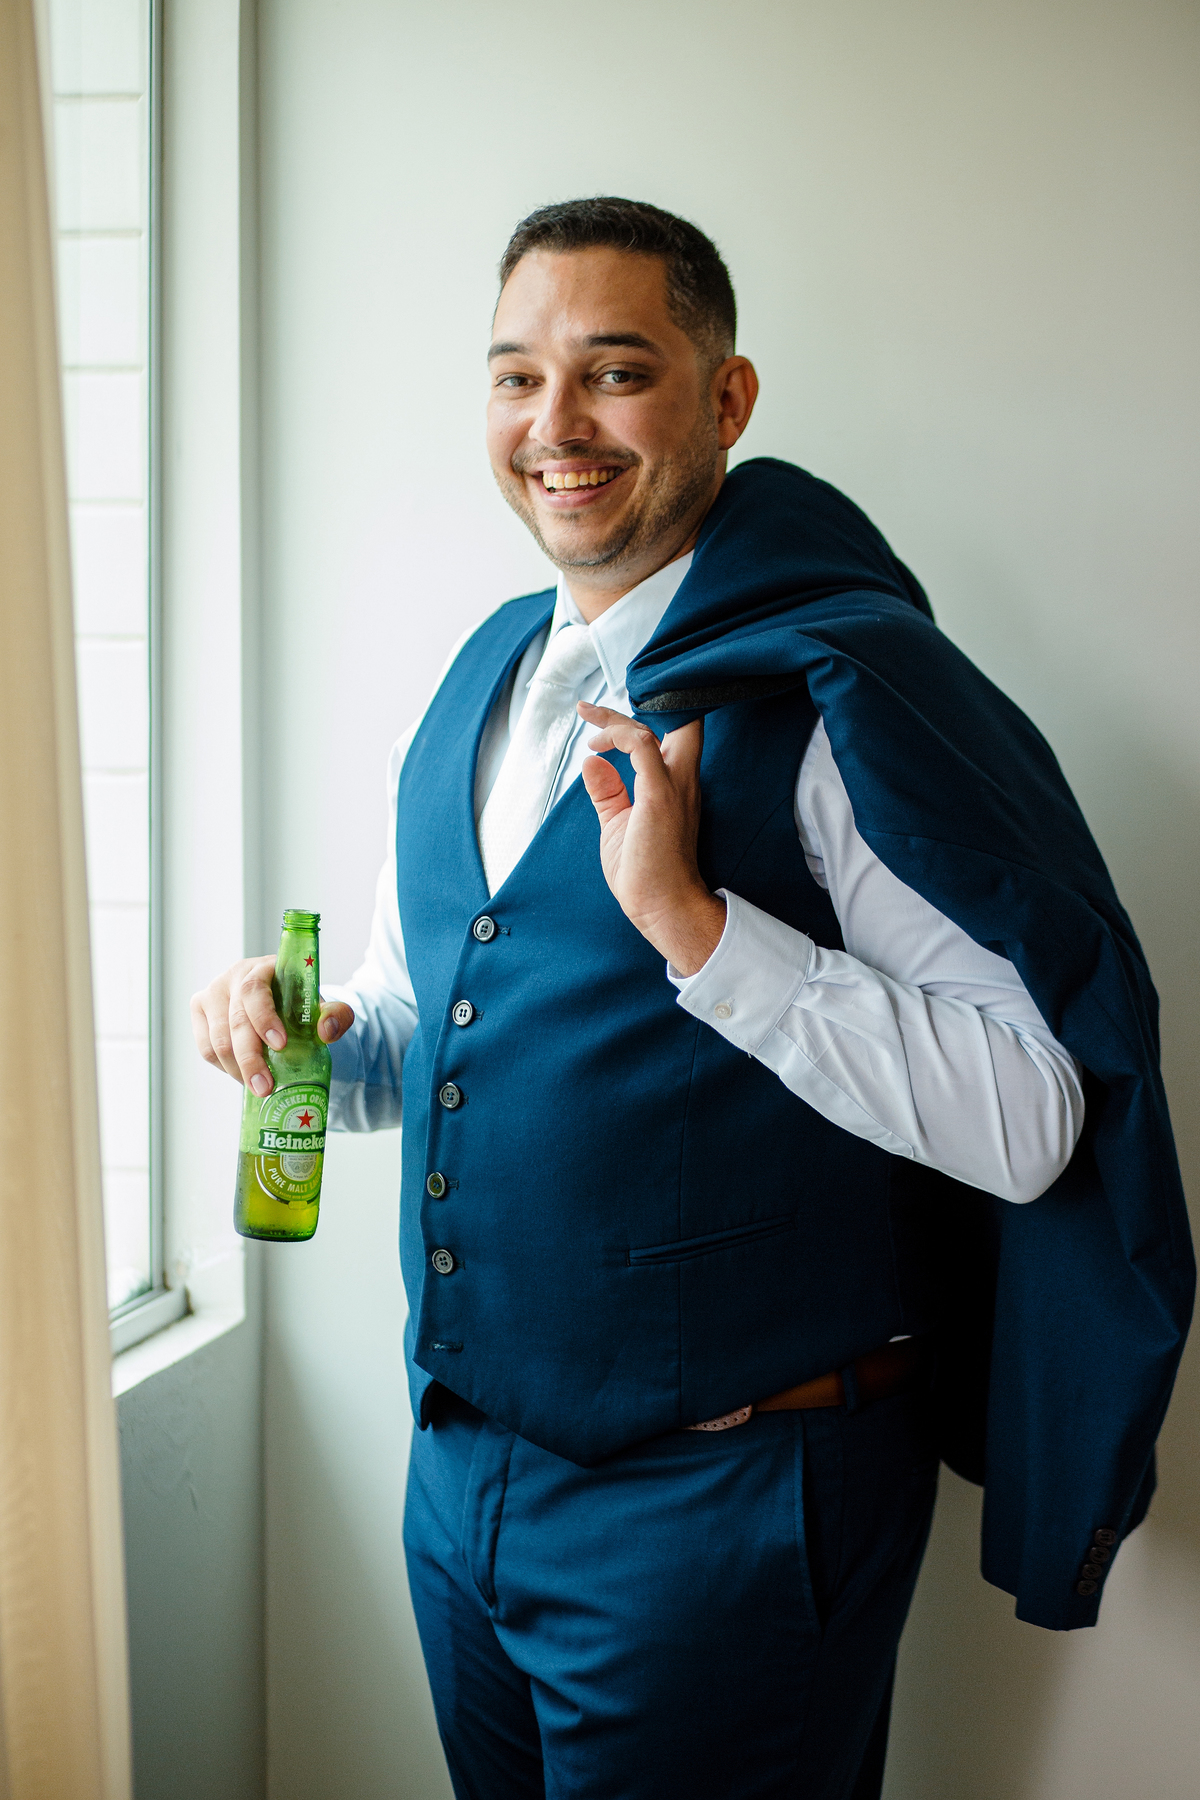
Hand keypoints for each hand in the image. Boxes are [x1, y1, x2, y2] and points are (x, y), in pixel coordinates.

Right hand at [190, 957, 353, 1095]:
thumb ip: (336, 1015)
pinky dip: (225, 1066)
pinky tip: (244, 1074)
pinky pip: (206, 1047)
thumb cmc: (299, 1002)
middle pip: (234, 1021)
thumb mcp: (323, 1006)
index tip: (281, 1044)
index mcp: (265, 967)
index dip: (264, 1018)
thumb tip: (326, 1031)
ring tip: (258, 1086)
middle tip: (265, 1087)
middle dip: (250, 1059)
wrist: (279, 1000)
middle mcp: (234, 976)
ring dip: (237, 1069)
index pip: (254, 990)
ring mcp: (212, 993)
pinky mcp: (200, 1011)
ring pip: (217, 1039)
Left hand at [578, 702, 725, 976]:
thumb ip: (608, 792)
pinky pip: (642, 745)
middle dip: (638, 703)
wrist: (663, 908)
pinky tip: (598, 746)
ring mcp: (675, 786)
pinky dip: (619, 735)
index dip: (636, 719)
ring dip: (618, 718)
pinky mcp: (660, 796)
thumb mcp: (618, 823)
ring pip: (660, 725)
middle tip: (592, 709)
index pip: (671, 733)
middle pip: (677, 719)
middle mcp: (682, 779)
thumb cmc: (646, 875)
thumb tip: (593, 763)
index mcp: (676, 784)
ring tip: (589, 721)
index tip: (598, 723)